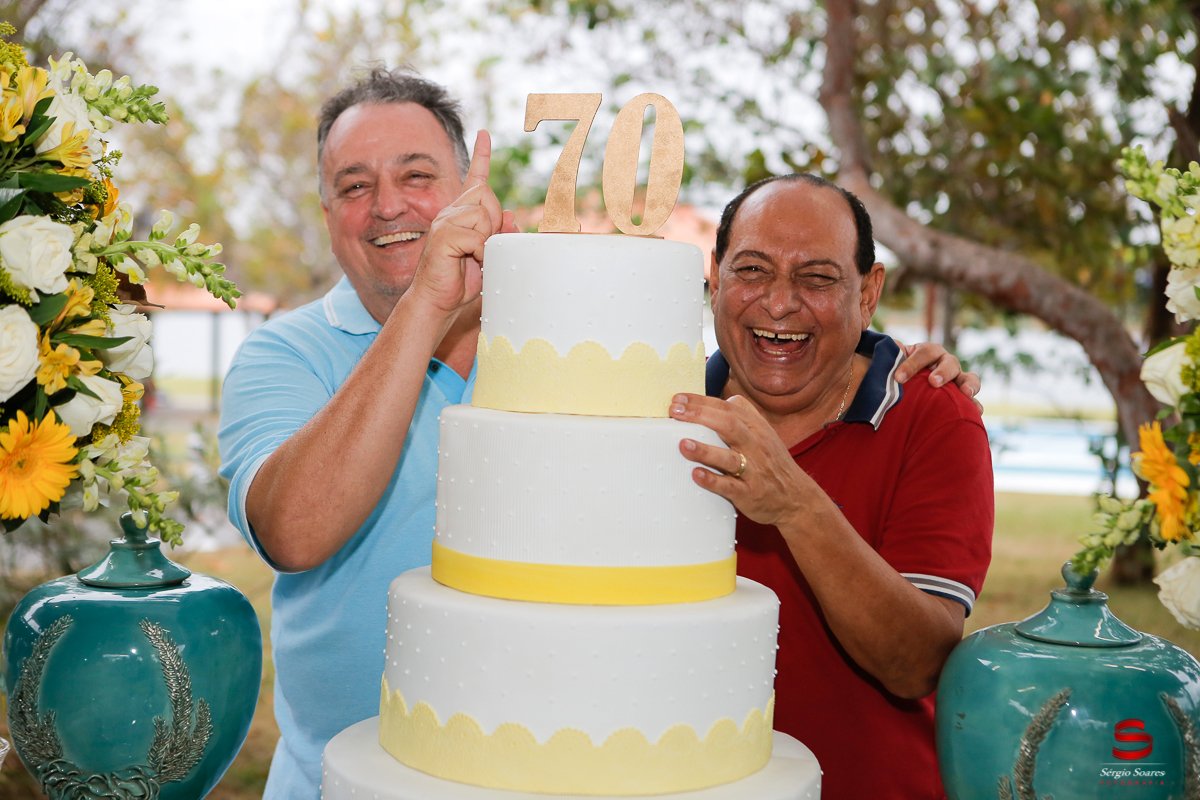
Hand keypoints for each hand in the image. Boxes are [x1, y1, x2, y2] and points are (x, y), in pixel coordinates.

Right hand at [410, 130, 516, 313]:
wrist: (438, 300)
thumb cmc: (461, 280)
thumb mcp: (489, 255)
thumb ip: (499, 234)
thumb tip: (510, 214)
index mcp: (462, 214)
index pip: (474, 178)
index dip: (481, 155)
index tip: (485, 134)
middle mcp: (451, 212)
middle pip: (485, 194)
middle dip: (495, 220)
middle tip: (484, 246)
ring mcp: (445, 221)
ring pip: (483, 214)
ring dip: (487, 238)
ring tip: (475, 256)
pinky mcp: (444, 235)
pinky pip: (476, 236)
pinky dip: (480, 251)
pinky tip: (470, 261)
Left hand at [669, 393, 819, 528]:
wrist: (797, 499)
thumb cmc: (773, 463)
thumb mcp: (765, 434)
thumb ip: (745, 415)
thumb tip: (723, 399)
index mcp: (756, 428)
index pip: (727, 408)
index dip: (702, 402)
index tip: (678, 399)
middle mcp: (755, 445)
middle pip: (728, 424)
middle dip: (700, 416)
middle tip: (674, 412)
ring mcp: (753, 470)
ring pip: (729, 457)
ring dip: (705, 450)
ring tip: (683, 444)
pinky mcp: (749, 493)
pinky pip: (730, 486)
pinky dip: (713, 480)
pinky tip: (696, 475)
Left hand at [894, 340, 981, 412]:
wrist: (908, 384)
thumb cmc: (900, 370)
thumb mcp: (895, 360)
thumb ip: (893, 355)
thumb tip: (891, 348)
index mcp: (928, 352)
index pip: (924, 353)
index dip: (912, 364)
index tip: (899, 377)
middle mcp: (946, 362)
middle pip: (949, 363)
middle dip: (942, 373)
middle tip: (933, 382)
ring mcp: (957, 379)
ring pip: (969, 378)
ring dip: (968, 385)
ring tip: (966, 394)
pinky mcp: (962, 395)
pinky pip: (973, 399)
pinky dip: (975, 405)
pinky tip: (976, 412)